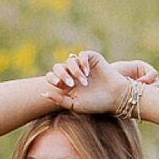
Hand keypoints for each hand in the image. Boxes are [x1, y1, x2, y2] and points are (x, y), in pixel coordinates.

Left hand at [42, 50, 158, 113]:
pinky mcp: (92, 58)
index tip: (59, 85)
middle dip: (62, 75)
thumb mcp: (74, 104)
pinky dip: (82, 62)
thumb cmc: (95, 104)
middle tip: (70, 84)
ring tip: (83, 81)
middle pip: (58, 67)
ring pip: (70, 61)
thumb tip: (42, 93)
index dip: (52, 79)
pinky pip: (82, 55)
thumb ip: (59, 100)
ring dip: (74, 71)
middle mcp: (72, 73)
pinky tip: (86, 73)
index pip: (52, 77)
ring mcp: (82, 65)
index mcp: (66, 84)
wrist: (115, 98)